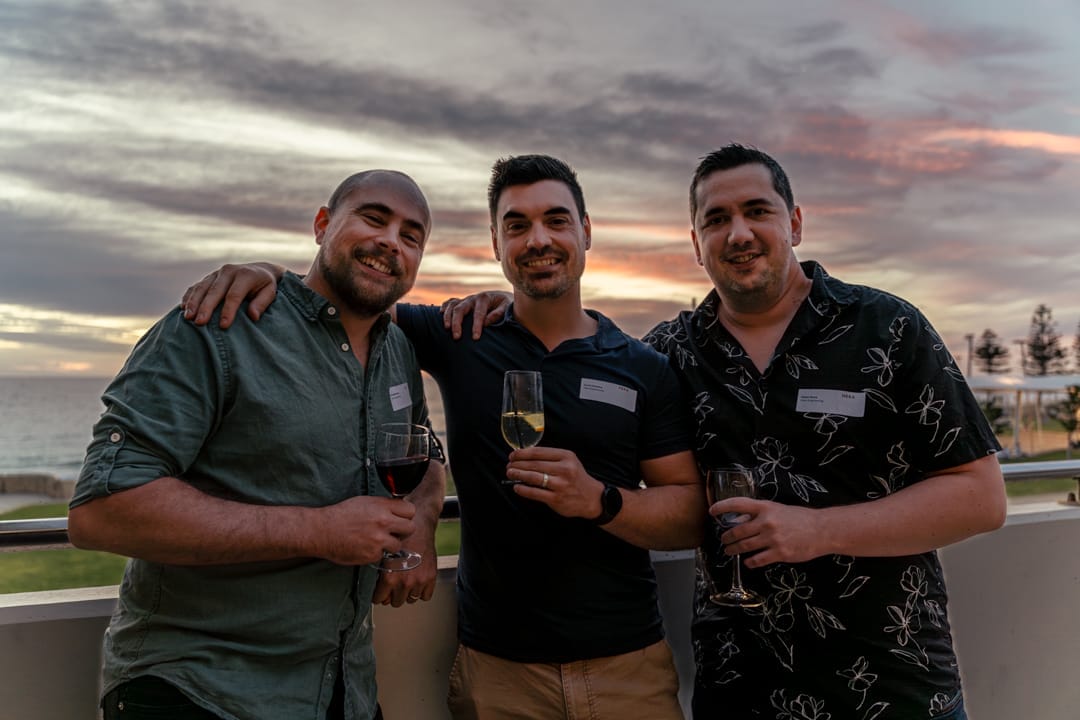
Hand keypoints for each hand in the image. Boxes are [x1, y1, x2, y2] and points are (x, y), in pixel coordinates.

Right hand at [181, 262, 282, 327]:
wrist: (260, 270)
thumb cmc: (265, 286)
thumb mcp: (270, 292)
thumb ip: (262, 303)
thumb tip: (253, 316)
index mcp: (245, 275)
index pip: (234, 294)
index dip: (228, 310)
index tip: (223, 325)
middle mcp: (229, 271)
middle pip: (215, 291)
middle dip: (206, 307)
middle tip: (199, 323)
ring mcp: (217, 273)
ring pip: (202, 288)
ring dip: (193, 302)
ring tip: (188, 317)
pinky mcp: (209, 277)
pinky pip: (196, 286)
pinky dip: (189, 296)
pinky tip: (183, 308)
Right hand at [315, 496, 416, 565]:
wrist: (322, 530)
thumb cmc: (341, 515)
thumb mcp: (364, 502)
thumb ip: (383, 506)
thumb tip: (398, 510)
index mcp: (382, 506)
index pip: (410, 510)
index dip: (406, 515)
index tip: (400, 519)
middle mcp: (383, 522)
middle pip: (411, 528)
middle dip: (403, 531)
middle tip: (393, 532)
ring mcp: (378, 539)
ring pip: (398, 545)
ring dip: (390, 544)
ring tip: (377, 541)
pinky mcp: (372, 554)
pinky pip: (383, 555)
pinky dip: (376, 553)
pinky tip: (365, 547)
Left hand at [372, 521, 437, 606]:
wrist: (417, 526)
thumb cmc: (398, 537)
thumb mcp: (382, 555)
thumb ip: (378, 574)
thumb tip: (377, 589)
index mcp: (390, 578)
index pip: (380, 599)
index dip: (379, 595)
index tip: (380, 591)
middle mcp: (405, 582)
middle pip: (395, 602)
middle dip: (393, 595)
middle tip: (393, 585)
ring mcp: (419, 581)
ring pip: (410, 600)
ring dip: (407, 593)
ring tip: (405, 581)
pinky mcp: (431, 577)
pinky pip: (425, 596)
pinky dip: (421, 591)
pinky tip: (417, 581)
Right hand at [440, 291, 511, 339]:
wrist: (503, 297)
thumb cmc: (506, 304)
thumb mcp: (507, 307)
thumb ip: (499, 313)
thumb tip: (486, 322)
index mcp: (484, 298)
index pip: (478, 313)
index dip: (476, 326)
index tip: (475, 338)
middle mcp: (473, 298)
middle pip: (460, 309)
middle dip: (457, 323)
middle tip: (456, 337)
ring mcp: (466, 299)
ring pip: (452, 305)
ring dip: (448, 317)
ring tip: (446, 329)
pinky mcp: (462, 302)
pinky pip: (450, 302)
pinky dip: (444, 307)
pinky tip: (440, 314)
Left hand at [505, 447, 603, 519]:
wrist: (592, 498)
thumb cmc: (576, 478)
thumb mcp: (569, 461)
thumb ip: (551, 458)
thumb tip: (525, 457)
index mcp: (566, 456)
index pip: (539, 452)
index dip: (523, 453)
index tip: (513, 455)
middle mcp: (564, 469)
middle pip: (534, 464)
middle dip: (518, 464)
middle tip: (509, 465)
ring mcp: (561, 485)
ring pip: (533, 477)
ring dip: (518, 475)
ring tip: (510, 473)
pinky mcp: (557, 499)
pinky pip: (535, 493)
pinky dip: (523, 489)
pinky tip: (516, 487)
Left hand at [710, 497, 825, 567]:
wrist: (822, 530)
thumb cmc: (801, 518)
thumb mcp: (778, 509)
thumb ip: (760, 514)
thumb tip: (742, 520)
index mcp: (766, 507)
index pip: (738, 504)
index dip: (722, 507)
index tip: (712, 511)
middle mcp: (767, 522)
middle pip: (737, 530)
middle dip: (727, 537)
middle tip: (723, 540)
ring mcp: (773, 538)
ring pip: (745, 546)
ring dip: (734, 550)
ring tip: (729, 551)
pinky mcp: (780, 553)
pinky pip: (758, 560)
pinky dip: (750, 562)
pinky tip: (748, 562)